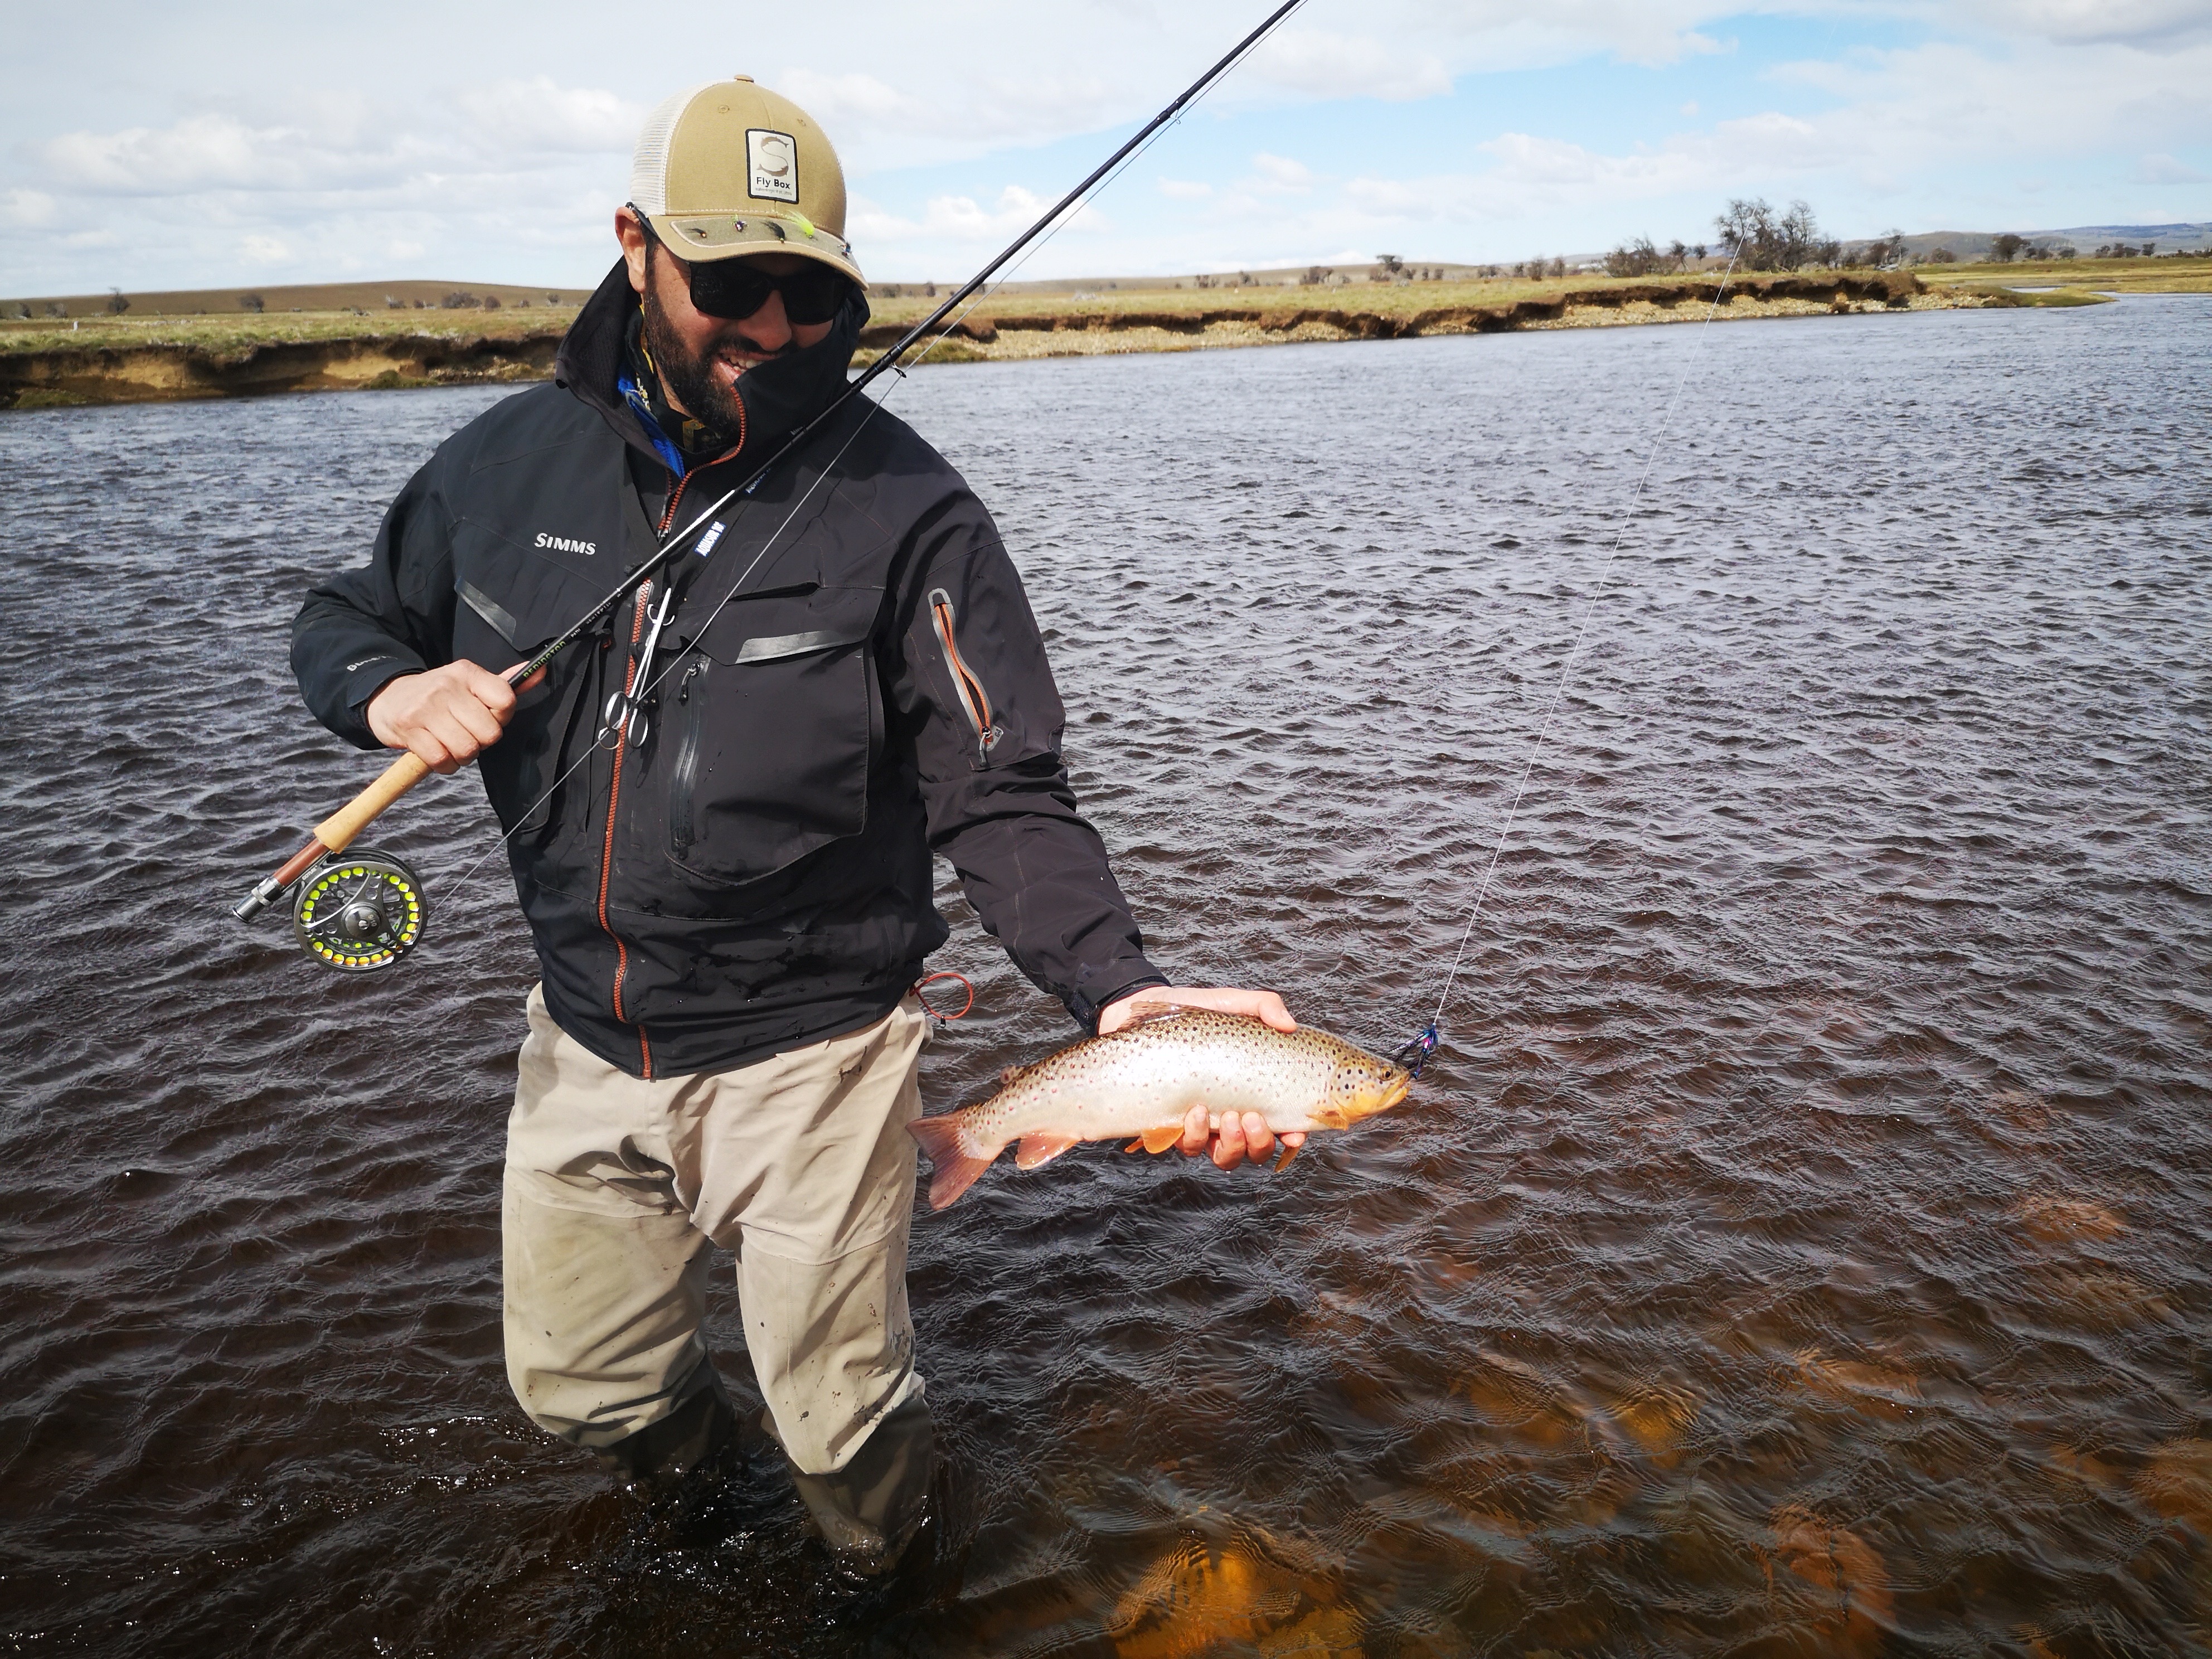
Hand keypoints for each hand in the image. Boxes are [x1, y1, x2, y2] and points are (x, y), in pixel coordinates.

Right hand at [366, 661, 543, 774]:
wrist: (388, 698)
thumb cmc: (439, 696)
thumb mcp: (470, 683)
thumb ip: (505, 683)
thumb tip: (540, 670)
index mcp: (467, 673)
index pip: (506, 700)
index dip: (501, 718)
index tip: (487, 717)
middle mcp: (446, 687)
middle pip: (489, 733)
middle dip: (482, 742)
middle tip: (467, 734)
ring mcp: (425, 708)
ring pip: (467, 750)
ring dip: (463, 756)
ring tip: (452, 743)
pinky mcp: (408, 730)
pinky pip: (442, 760)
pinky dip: (444, 765)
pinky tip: (438, 752)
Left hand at [1098, 986, 1303, 1170]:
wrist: (1144, 1012)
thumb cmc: (1192, 1011)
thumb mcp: (1231, 1003)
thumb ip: (1263, 1006)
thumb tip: (1288, 1024)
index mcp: (1251, 1090)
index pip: (1281, 1124)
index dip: (1292, 1136)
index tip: (1295, 1133)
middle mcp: (1230, 1112)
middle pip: (1255, 1150)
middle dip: (1259, 1143)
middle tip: (1252, 1118)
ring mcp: (1202, 1122)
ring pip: (1225, 1156)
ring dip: (1232, 1145)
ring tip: (1227, 1117)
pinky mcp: (1173, 1124)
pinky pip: (1189, 1146)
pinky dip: (1195, 1136)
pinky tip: (1194, 1111)